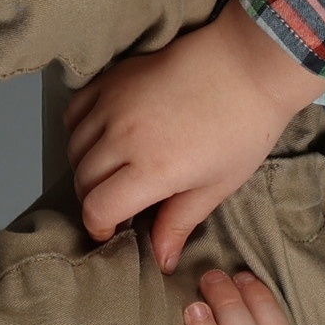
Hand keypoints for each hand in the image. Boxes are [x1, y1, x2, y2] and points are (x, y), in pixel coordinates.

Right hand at [64, 9, 324, 268]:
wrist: (249, 64)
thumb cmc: (244, 128)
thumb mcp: (218, 184)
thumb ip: (180, 221)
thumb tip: (161, 259)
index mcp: (152, 169)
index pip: (98, 208)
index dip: (100, 227)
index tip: (112, 230)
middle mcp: (124, 137)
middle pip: (83, 181)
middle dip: (95, 200)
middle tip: (119, 203)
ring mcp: (114, 105)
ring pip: (74, 148)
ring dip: (86, 167)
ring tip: (113, 171)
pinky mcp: (112, 79)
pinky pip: (74, 112)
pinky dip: (79, 130)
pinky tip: (102, 137)